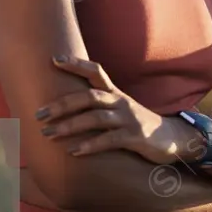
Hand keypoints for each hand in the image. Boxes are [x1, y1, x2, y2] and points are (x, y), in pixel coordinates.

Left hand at [37, 55, 196, 164]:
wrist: (173, 138)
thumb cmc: (138, 125)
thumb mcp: (120, 111)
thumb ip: (99, 107)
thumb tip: (66, 108)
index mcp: (116, 94)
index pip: (95, 71)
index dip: (77, 64)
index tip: (54, 59)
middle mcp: (121, 102)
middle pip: (90, 96)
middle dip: (63, 104)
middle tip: (39, 114)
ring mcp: (129, 119)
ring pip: (96, 118)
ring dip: (70, 126)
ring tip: (48, 134)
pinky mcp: (136, 137)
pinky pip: (110, 140)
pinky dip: (91, 145)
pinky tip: (74, 152)